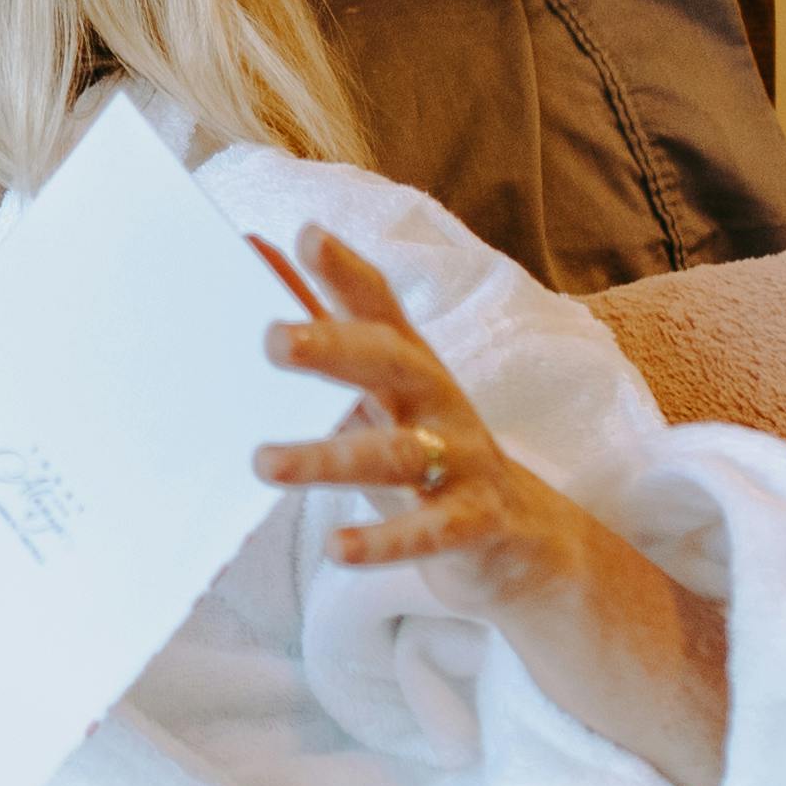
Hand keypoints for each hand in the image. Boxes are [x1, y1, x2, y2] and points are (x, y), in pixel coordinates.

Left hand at [256, 226, 619, 607]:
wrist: (523, 541)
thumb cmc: (427, 458)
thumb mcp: (377, 403)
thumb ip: (327, 352)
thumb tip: (262, 271)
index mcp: (410, 369)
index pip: (379, 308)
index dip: (345, 272)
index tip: (305, 237)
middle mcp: (438, 403)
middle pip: (391, 363)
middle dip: (334, 348)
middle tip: (273, 340)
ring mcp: (462, 461)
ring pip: (397, 453)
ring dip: (328, 458)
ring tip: (264, 463)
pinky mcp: (475, 521)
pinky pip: (430, 531)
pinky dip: (384, 540)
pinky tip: (337, 548)